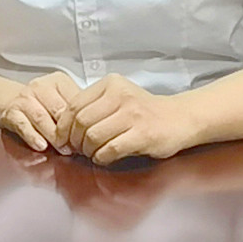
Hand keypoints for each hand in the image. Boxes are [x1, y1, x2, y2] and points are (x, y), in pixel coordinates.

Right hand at [0, 72, 87, 156]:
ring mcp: (24, 99)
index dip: (83, 121)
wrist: (9, 99)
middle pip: (59, 110)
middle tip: (78, 147)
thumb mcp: (61, 99)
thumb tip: (96, 129)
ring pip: (41, 118)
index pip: (74, 101)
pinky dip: (33, 136)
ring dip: (54, 136)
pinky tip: (41, 145)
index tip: (88, 135)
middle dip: (69, 131)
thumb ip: (77, 111)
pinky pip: (23, 125)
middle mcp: (40, 87)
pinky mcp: (11, 113)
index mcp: (58, 81)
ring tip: (63, 149)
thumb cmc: (42, 103)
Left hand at [66, 76, 201, 164]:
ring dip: (88, 150)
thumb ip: (93, 106)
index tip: (63, 140)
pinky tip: (104, 157)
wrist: (179, 118)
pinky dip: (102, 157)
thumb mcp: (118, 98)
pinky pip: (111, 149)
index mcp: (111, 84)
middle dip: (75, 141)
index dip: (63, 126)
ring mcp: (133, 114)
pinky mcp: (143, 134)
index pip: (74, 105)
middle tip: (77, 150)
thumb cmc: (144, 111)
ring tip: (92, 153)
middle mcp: (121, 96)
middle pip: (81, 122)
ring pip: (94, 136)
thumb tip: (64, 128)